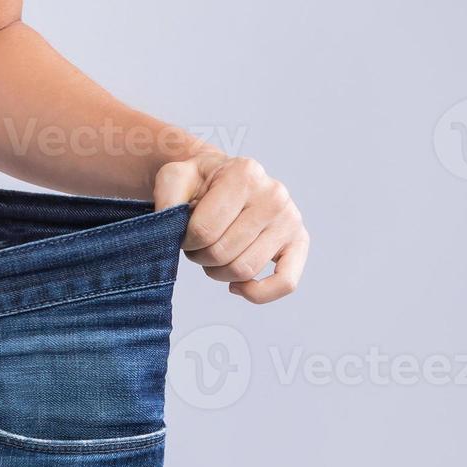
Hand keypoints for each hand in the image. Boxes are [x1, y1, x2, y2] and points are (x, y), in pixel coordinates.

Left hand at [154, 153, 308, 303]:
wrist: (224, 177)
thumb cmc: (199, 181)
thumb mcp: (174, 175)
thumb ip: (167, 199)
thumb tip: (172, 230)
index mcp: (244, 174)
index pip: (204, 230)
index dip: (185, 241)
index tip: (182, 233)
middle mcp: (274, 194)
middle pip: (223, 253)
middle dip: (199, 256)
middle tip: (196, 245)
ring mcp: (290, 219)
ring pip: (245, 270)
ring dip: (218, 272)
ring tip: (212, 254)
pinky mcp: (299, 241)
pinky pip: (285, 283)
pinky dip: (257, 293)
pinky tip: (236, 286)